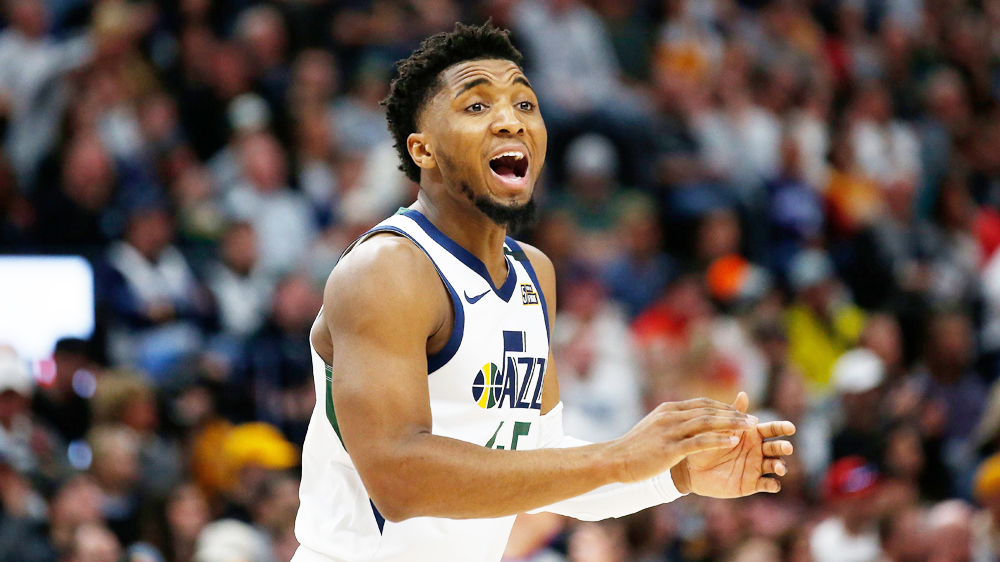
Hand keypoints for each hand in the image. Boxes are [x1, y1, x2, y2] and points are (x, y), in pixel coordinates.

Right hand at [609, 398, 757, 483]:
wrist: (615, 459)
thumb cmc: (634, 448)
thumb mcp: (653, 428)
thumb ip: (671, 422)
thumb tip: (687, 422)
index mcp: (668, 410)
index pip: (701, 404)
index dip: (723, 407)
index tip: (740, 412)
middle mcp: (670, 416)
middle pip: (708, 410)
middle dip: (733, 414)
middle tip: (753, 419)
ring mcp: (670, 431)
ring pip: (707, 422)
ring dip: (731, 423)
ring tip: (750, 427)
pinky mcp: (670, 448)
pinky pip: (699, 441)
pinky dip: (718, 439)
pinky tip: (733, 440)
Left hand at [671, 392, 794, 496]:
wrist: (692, 468)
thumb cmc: (706, 444)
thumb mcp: (718, 428)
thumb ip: (733, 414)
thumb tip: (743, 394)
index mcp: (753, 434)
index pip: (772, 429)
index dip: (782, 428)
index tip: (790, 427)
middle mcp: (758, 450)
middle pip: (777, 447)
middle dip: (783, 447)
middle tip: (786, 447)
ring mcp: (757, 467)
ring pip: (776, 465)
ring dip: (780, 465)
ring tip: (778, 467)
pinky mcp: (752, 484)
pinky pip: (767, 484)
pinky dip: (773, 485)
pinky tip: (773, 484)